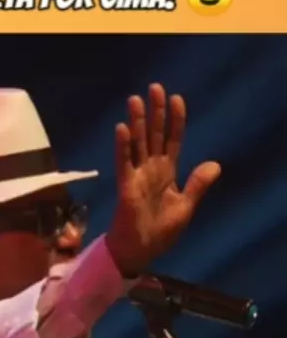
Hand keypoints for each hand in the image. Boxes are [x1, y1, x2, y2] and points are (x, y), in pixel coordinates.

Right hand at [106, 83, 220, 276]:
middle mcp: (151, 169)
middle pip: (154, 135)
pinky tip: (123, 128)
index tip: (177, 99)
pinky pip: (124, 162)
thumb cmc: (160, 231)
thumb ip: (197, 184)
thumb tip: (214, 164)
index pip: (172, 141)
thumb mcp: (186, 206)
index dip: (175, 121)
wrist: (141, 249)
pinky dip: (123, 146)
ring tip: (135, 99)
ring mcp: (137, 175)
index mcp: (166, 172)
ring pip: (138, 143)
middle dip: (155, 112)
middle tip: (154, 87)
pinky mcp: (126, 185)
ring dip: (137, 121)